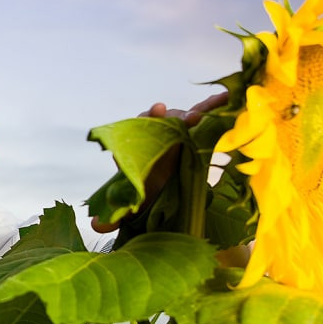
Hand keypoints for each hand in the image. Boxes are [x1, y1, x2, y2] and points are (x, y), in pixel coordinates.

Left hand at [90, 89, 228, 232]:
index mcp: (137, 148)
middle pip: (160, 121)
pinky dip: (214, 105)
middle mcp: (154, 135)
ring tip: (200, 117)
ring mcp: (174, 130)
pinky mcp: (193, 130)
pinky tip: (226, 97)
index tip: (156, 111)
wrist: (165, 186)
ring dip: (193, 113)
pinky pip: (203, 114)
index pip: (137, 130)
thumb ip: (117, 213)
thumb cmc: (148, 190)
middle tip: (183, 116)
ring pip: (181, 117)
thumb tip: (97, 226)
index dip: (144, 121)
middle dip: (170, 117)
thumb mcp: (135, 203)